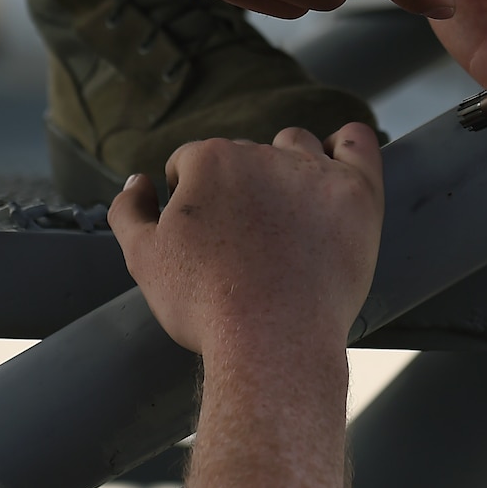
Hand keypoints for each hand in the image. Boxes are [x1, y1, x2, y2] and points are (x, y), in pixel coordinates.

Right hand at [109, 123, 384, 363]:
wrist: (272, 343)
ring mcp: (314, 172)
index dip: (188, 195)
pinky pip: (357, 144)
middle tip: (241, 238)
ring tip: (283, 212)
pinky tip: (338, 158)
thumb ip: (129, 211)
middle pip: (242, 156)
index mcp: (210, 162)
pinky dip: (347, 145)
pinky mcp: (356, 193)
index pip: (190, 162)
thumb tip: (138, 182)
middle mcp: (262, 155)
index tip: (201, 230)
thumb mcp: (143, 260)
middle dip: (236, 187)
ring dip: (284, 166)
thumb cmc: (208, 306)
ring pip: (294, 145)